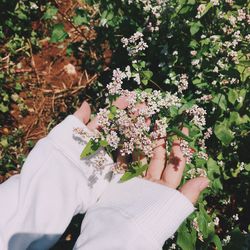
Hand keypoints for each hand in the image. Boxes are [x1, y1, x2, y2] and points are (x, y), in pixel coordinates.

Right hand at [73, 99, 208, 249]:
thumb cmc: (150, 218)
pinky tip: (125, 136)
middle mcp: (151, 181)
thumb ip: (188, 193)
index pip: (175, 163)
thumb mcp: (172, 206)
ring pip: (140, 155)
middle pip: (156, 156)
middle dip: (159, 139)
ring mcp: (135, 179)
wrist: (119, 229)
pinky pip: (122, 161)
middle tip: (160, 122)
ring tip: (143, 123)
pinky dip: (123, 149)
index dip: (179, 147)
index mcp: (165, 187)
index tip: (182, 130)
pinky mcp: (119, 179)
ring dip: (141, 140)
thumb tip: (206, 179)